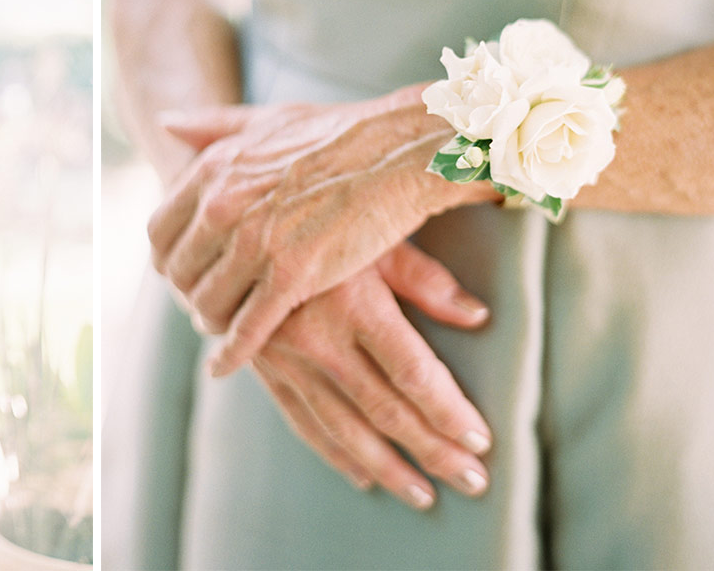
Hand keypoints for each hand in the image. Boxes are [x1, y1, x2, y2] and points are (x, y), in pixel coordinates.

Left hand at [149, 89, 495, 375]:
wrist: (402, 151)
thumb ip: (215, 126)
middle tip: (202, 305)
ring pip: (207, 302)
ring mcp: (255, 242)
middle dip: (187, 292)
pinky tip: (227, 364)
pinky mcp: (291, 275)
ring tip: (219, 330)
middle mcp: (223, 205)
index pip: (160, 231)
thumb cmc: (342, 132)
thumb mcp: (267, 119)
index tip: (181, 271)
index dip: (169, 258)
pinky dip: (233, 351)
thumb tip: (167, 125)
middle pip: (179, 272)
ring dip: (210, 321)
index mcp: (214, 170)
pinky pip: (246, 327)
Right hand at [253, 242, 492, 509]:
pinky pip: (302, 421)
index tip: (479, 440)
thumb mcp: (373, 236)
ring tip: (424, 494)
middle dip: (432, 451)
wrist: (235, 223)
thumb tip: (476, 316)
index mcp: (353, 302)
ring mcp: (286, 357)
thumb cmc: (318, 219)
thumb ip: (424, 279)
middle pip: (385, 410)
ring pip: (344, 428)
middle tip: (471, 480)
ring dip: (388, 467)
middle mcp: (318, 337)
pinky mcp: (264, 367)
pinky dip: (334, 454)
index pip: (413, 373)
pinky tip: (363, 476)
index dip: (449, 411)